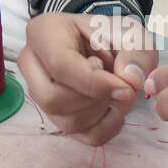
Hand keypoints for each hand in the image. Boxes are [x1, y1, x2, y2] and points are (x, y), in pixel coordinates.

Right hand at [18, 12, 159, 145]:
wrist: (106, 44)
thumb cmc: (113, 36)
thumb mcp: (131, 34)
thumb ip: (136, 53)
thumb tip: (130, 80)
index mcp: (44, 32)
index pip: (60, 65)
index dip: (95, 83)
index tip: (126, 89)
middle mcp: (32, 63)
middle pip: (53, 99)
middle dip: (95, 100)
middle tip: (121, 87)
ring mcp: (38, 92)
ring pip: (66, 121)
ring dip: (102, 113)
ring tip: (119, 93)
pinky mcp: (53, 115)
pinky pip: (78, 135)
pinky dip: (104, 127)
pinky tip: (114, 108)